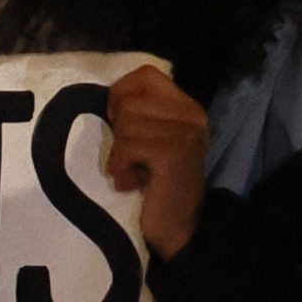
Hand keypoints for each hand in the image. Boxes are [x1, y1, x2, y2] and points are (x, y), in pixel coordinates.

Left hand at [101, 62, 212, 256]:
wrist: (177, 227)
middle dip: (119, 130)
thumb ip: (139, 113)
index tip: (122, 124)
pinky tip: (133, 181)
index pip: (144, 74)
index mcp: (187, 107)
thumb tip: (109, 97)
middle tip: (133, 156)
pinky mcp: (173, 152)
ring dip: (120, 152)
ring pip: (125, 123)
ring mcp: (186, 132)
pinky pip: (127, 145)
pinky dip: (121, 165)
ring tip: (134, 170)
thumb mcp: (151, 139)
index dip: (122, 95)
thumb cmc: (156, 183)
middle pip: (129, 100)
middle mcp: (192, 115)